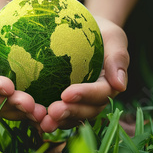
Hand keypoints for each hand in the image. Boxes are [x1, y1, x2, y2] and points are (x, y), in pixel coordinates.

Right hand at [0, 12, 46, 122]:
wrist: (9, 28)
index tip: (9, 86)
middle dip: (11, 105)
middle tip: (30, 105)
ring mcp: (0, 98)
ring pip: (9, 112)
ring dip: (24, 115)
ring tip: (42, 115)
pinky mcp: (17, 101)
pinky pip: (24, 112)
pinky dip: (35, 117)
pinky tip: (49, 118)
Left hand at [40, 16, 128, 131]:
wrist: (83, 32)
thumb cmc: (99, 31)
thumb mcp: (113, 37)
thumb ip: (118, 58)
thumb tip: (120, 86)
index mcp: (109, 84)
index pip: (100, 94)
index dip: (84, 96)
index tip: (66, 94)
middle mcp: (96, 99)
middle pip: (86, 111)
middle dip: (70, 113)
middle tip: (52, 112)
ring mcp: (80, 103)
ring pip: (72, 118)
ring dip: (58, 121)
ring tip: (42, 120)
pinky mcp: (64, 103)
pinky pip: (57, 115)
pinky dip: (46, 118)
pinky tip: (33, 118)